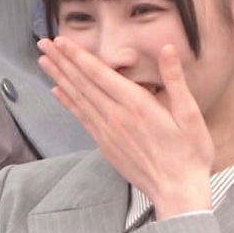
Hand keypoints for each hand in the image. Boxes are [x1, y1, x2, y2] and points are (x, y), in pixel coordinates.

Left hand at [39, 38, 213, 219]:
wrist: (177, 191)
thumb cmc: (189, 153)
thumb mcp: (191, 114)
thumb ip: (176, 80)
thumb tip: (167, 49)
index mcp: (136, 104)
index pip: (100, 74)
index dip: (78, 56)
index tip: (61, 41)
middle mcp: (116, 116)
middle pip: (83, 83)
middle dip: (62, 61)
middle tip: (43, 44)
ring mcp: (107, 132)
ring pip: (78, 99)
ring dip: (59, 78)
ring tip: (44, 62)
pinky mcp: (105, 145)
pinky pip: (82, 118)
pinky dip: (68, 103)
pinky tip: (57, 92)